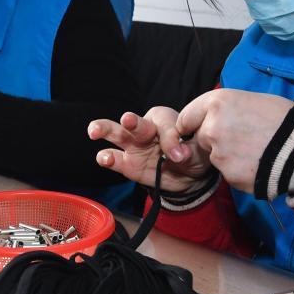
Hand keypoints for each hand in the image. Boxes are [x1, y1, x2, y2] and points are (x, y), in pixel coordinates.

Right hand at [87, 106, 212, 194]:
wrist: (189, 175)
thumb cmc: (193, 152)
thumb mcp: (198, 149)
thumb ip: (189, 150)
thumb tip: (180, 154)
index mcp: (165, 119)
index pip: (165, 125)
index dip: (171, 139)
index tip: (180, 154)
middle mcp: (146, 128)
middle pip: (135, 123)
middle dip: (131, 121)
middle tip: (128, 119)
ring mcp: (134, 146)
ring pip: (116, 134)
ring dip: (105, 130)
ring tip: (94, 130)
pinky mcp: (128, 164)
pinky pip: (115, 160)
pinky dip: (107, 158)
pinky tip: (103, 158)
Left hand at [176, 89, 293, 194]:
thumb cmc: (284, 118)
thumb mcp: (251, 100)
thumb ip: (226, 109)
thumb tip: (216, 116)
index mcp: (217, 103)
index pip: (186, 117)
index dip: (192, 124)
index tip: (197, 128)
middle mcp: (211, 127)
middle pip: (200, 138)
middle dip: (213, 140)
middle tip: (241, 138)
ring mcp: (218, 154)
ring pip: (215, 157)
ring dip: (228, 156)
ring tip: (255, 150)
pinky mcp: (229, 175)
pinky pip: (229, 173)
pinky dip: (240, 171)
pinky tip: (259, 163)